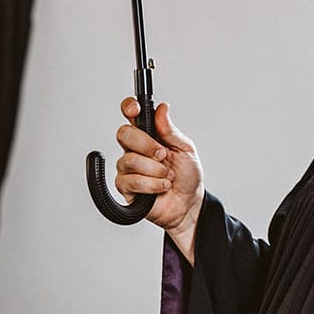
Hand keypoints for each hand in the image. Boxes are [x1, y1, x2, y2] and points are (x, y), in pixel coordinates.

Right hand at [114, 97, 203, 259]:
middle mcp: (135, 148)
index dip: (129, 108)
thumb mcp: (186, 149)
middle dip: (146, 144)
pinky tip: (161, 187)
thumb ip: (171, 130)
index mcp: (149, 134)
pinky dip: (152, 185)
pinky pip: (131, 181)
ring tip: (167, 176)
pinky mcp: (126, 187)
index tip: (135, 110)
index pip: (131, 115)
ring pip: (130, 160)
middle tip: (163, 155)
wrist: (189, 204)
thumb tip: (162, 109)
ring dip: (155, 169)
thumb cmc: (187, 176)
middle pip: (124, 134)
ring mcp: (128, 168)